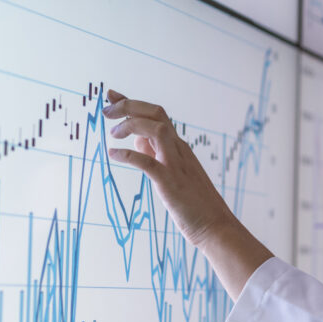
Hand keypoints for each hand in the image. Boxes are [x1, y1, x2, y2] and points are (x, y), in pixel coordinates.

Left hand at [104, 90, 272, 298]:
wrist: (215, 226)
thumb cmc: (193, 203)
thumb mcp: (173, 172)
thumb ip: (157, 154)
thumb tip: (137, 141)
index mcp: (179, 146)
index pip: (155, 114)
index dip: (132, 102)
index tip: (112, 95)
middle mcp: (179, 149)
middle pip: (155, 113)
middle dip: (129, 105)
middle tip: (106, 110)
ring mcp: (176, 164)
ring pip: (155, 129)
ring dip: (131, 125)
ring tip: (113, 133)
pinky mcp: (170, 182)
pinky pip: (147, 162)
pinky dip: (128, 155)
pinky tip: (113, 154)